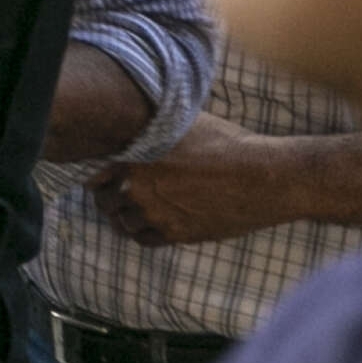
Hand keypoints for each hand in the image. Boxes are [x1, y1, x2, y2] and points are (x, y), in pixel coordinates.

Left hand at [94, 113, 330, 244]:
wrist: (264, 178)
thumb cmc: (229, 145)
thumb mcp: (186, 124)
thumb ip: (157, 129)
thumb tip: (143, 123)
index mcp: (136, 157)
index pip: (97, 175)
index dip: (101, 178)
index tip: (107, 178)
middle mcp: (139, 188)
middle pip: (107, 202)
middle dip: (112, 199)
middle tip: (119, 196)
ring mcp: (156, 214)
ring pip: (125, 223)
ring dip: (128, 218)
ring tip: (138, 210)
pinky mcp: (176, 234)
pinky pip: (146, 239)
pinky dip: (145, 233)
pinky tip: (154, 223)